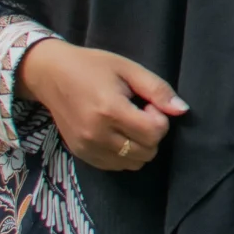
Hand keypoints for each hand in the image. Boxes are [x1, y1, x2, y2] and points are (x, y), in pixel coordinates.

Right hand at [14, 38, 184, 170]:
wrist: (50, 75)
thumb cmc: (92, 66)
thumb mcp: (128, 68)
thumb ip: (157, 89)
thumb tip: (182, 110)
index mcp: (110, 110)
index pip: (155, 132)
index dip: (159, 117)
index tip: (147, 103)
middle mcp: (97, 134)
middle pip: (147, 151)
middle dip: (152, 133)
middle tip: (138, 112)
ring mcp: (88, 148)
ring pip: (134, 163)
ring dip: (140, 145)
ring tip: (126, 122)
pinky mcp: (81, 155)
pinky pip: (116, 166)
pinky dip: (125, 154)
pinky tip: (116, 133)